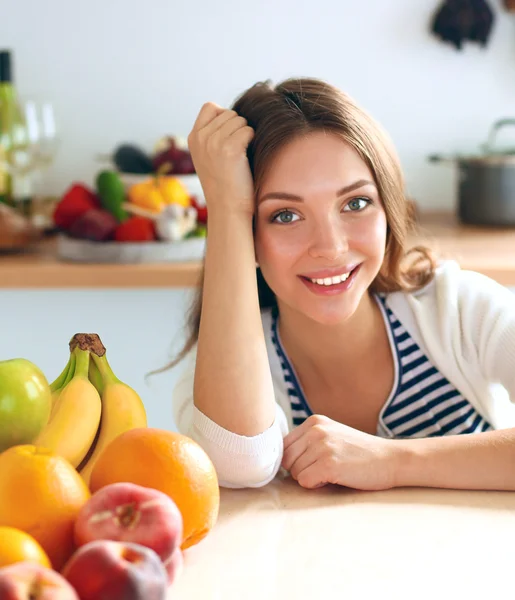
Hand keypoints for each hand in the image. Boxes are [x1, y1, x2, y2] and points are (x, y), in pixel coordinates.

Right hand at [187, 102, 254, 214]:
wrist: (228, 208)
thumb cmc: (224, 185)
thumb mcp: (208, 157)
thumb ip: (212, 135)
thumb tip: (233, 115)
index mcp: (193, 138)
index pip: (210, 107)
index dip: (224, 117)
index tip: (229, 137)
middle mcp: (200, 138)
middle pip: (228, 113)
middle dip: (237, 128)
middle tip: (236, 152)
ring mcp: (213, 142)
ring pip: (239, 120)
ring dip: (245, 135)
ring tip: (240, 156)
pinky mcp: (229, 148)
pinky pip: (248, 131)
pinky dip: (251, 141)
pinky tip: (245, 158)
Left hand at [281, 415, 401, 490]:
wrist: (390, 459)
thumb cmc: (359, 452)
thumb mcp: (331, 435)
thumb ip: (307, 441)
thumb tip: (279, 458)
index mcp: (313, 421)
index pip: (284, 446)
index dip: (295, 460)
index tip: (313, 463)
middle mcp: (315, 430)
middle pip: (286, 460)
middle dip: (301, 470)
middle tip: (324, 469)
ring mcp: (322, 446)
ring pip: (294, 473)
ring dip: (310, 478)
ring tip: (333, 472)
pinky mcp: (328, 464)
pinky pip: (304, 482)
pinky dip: (316, 486)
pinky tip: (334, 478)